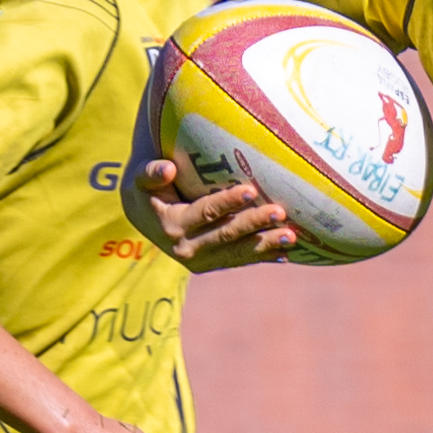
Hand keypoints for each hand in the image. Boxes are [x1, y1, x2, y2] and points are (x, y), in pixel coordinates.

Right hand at [128, 156, 301, 270]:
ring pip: (238, 253)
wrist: (144, 217)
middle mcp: (186, 249)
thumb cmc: (147, 189)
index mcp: (171, 226)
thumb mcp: (140, 179)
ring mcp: (201, 261)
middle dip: (254, 224)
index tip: (250, 190)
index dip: (227, 202)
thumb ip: (151, 173)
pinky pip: (240, 261)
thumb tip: (167, 168)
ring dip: (266, 245)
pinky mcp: (212, 264)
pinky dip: (262, 257)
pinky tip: (285, 254)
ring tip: (291, 236)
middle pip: (226, 235)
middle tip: (280, 211)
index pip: (204, 212)